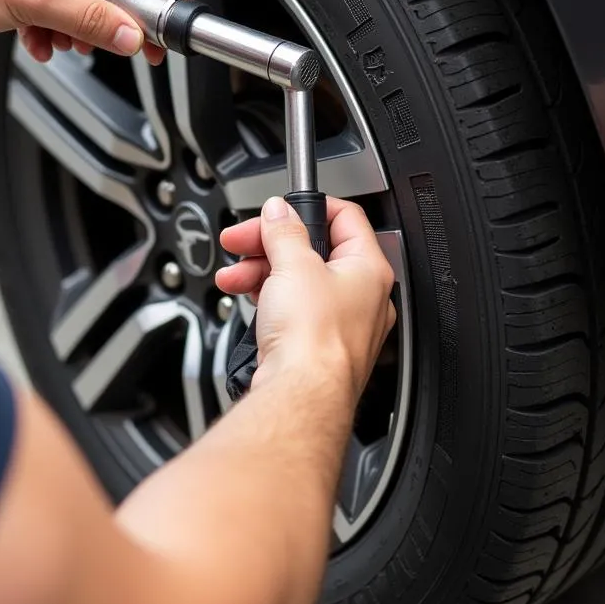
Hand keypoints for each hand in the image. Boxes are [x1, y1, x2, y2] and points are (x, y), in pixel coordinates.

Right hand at [216, 196, 395, 399]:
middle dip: (271, 244)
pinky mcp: (317, 346)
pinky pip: (293, 310)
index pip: (346, 217)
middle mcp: (361, 297)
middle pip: (314, 251)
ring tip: (235, 273)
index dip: (310, 207)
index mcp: (369, 269)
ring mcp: (340, 324)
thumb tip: (279, 212)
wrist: (301, 395)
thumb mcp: (293, 265)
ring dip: (261, 270)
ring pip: (298, 281)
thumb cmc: (314, 340)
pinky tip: (245, 295)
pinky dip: (268, 299)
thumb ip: (284, 231)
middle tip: (244, 239)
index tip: (280, 210)